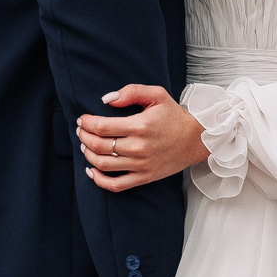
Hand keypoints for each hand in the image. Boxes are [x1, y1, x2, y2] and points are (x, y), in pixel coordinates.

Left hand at [79, 84, 208, 191]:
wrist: (195, 139)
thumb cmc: (174, 116)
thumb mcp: (157, 95)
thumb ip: (131, 92)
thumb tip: (106, 100)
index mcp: (140, 126)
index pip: (102, 127)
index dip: (87, 123)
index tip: (82, 119)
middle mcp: (139, 147)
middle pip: (99, 145)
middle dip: (84, 137)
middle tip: (81, 130)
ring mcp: (140, 165)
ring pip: (103, 164)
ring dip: (87, 154)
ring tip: (85, 145)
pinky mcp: (144, 178)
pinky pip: (115, 185)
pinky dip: (99, 180)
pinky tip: (91, 170)